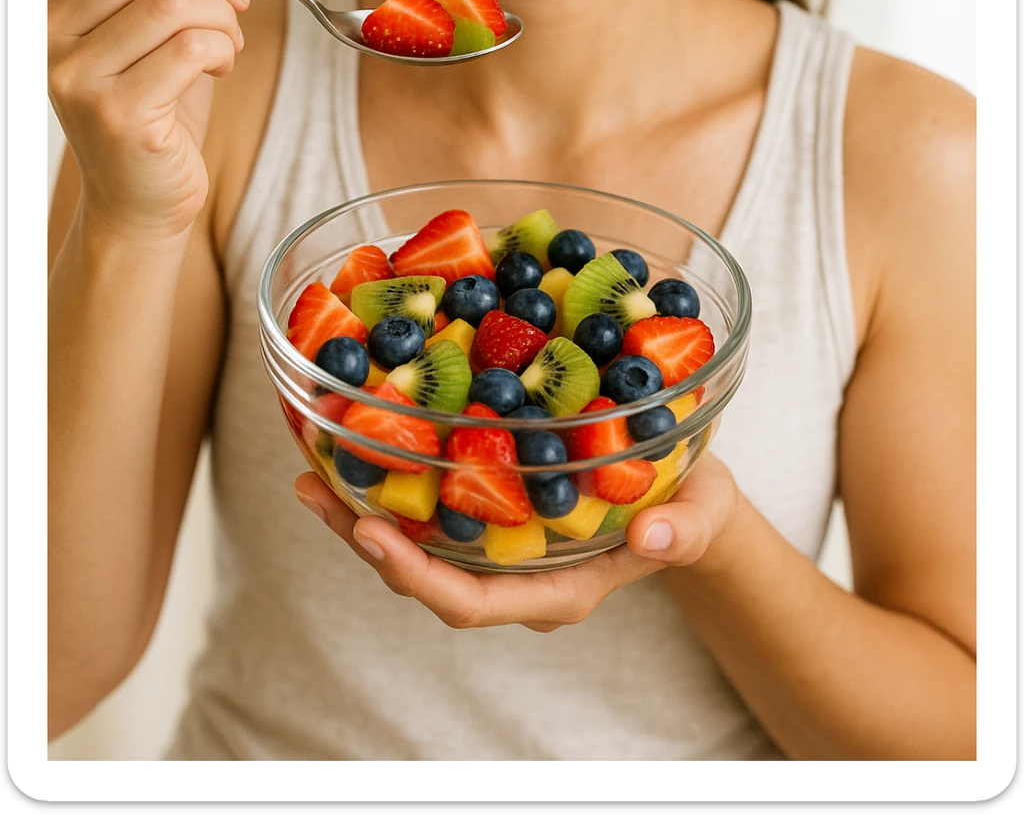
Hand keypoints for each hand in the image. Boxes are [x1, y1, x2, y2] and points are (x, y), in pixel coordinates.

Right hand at [48, 0, 249, 239]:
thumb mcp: (131, 16)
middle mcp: (46, 37)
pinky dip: (224, 48)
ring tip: (227, 37)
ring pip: (171, 1)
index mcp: (43, 2)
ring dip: (221, 12)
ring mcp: (77, 79)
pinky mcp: (119, 115)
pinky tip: (220, 66)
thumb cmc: (146, 100)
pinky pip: (192, 48)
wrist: (142, 194)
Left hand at [294, 453, 738, 630]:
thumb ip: (684, 530)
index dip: (417, 577)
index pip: (471, 602)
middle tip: (313, 488)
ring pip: (417, 537)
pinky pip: (432, 501)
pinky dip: (394, 473)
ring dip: (361, 504)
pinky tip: (360, 434)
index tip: (375, 536)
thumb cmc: (695, 509)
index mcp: (555, 588)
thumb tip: (656, 538)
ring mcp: (500, 542)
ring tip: (312, 461)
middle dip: (364, 538)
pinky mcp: (495, 505)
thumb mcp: (702, 513)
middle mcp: (513, 572)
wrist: (691, 496)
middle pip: (422, 571)